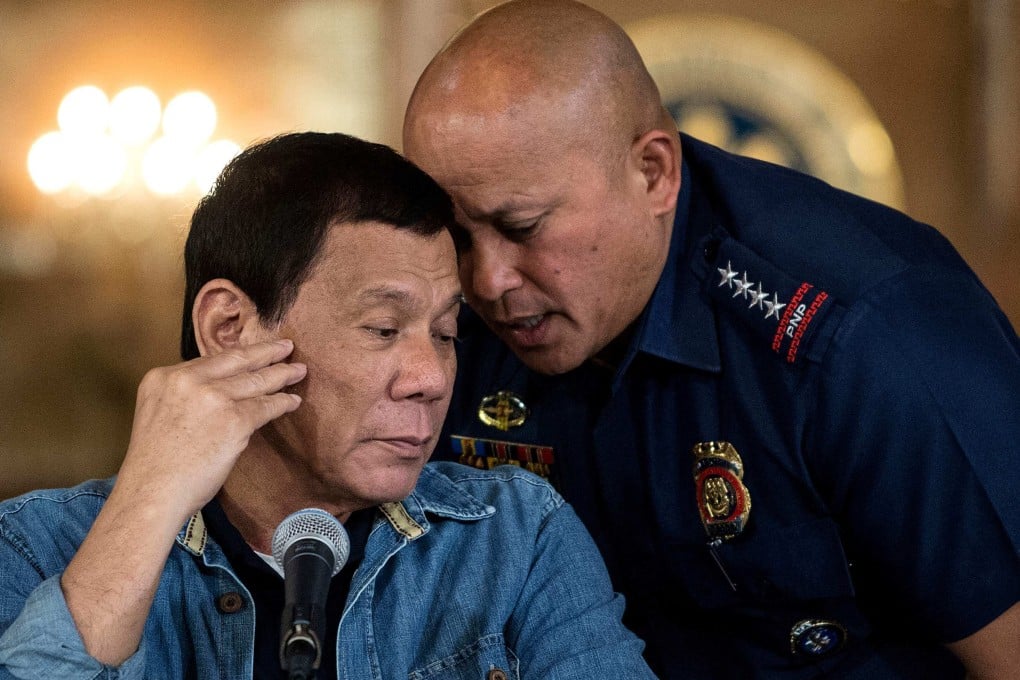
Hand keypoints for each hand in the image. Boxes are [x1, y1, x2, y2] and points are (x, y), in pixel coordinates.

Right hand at [116, 338, 305, 523]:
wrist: (151, 493)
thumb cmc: (154, 466)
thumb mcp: (158, 414)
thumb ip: (184, 397)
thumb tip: (219, 391)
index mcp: (163, 377)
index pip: (209, 361)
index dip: (236, 358)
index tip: (252, 353)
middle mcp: (187, 380)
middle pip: (236, 361)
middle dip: (265, 352)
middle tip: (286, 346)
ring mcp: (213, 397)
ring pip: (256, 381)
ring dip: (281, 375)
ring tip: (298, 370)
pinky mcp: (234, 419)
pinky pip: (266, 406)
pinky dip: (282, 403)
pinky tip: (292, 401)